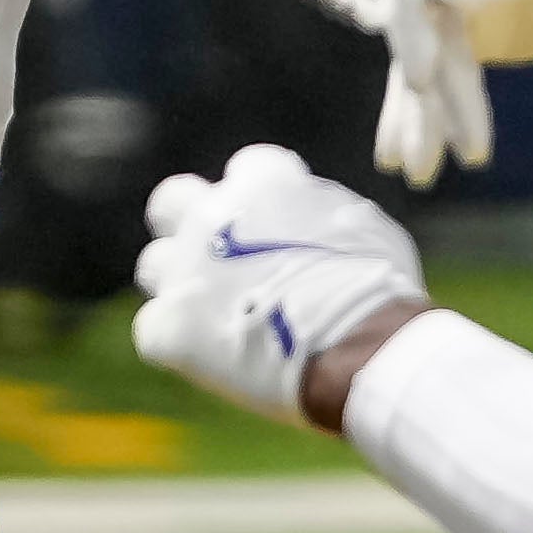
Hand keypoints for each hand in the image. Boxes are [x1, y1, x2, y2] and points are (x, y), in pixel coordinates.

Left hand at [129, 149, 433, 431]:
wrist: (359, 345)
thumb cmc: (379, 292)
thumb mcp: (363, 230)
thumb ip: (323, 218)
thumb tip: (318, 226)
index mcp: (266, 183)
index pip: (248, 168)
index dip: (260, 201)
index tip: (276, 228)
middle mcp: (214, 215)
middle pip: (171, 200)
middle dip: (187, 225)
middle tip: (215, 264)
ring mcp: (186, 269)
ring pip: (154, 265)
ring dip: (181, 289)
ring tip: (220, 324)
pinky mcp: (169, 326)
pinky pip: (153, 330)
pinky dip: (179, 347)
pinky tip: (214, 363)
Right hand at [288, 0, 532, 183]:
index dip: (404, 18)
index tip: (421, 76)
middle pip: (411, 17)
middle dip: (419, 84)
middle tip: (425, 150)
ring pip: (424, 51)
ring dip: (422, 112)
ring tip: (421, 174)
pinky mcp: (478, 26)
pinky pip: (445, 71)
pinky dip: (435, 111)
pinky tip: (417, 158)